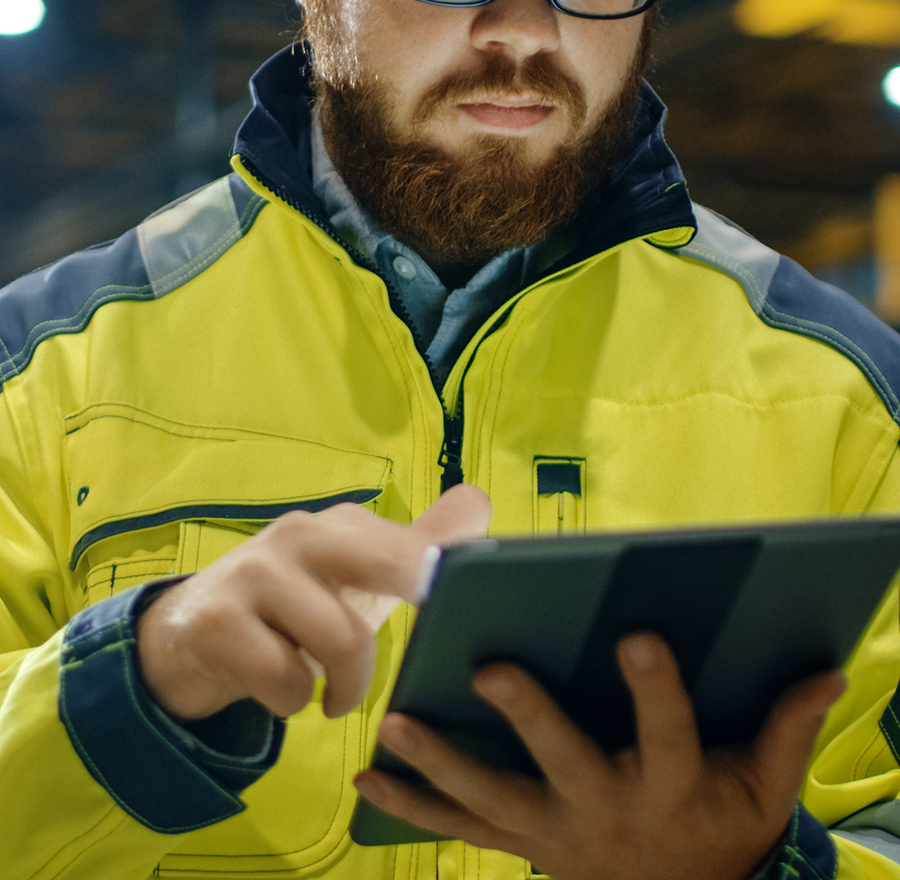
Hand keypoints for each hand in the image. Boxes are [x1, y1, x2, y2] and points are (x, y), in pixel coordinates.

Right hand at [135, 483, 490, 721]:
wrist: (187, 636)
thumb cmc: (293, 607)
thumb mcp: (356, 580)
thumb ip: (417, 546)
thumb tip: (479, 501)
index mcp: (342, 524)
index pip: (414, 543)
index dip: (447, 575)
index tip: (467, 600)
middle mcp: (301, 533)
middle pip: (390, 563)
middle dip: (421, 594)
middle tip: (428, 644)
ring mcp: (256, 573)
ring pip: (343, 641)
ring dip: (345, 686)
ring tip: (330, 692)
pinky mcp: (217, 621)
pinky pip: (286, 680)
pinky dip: (292, 701)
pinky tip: (278, 690)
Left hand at [355, 633, 845, 879]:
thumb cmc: (722, 830)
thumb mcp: (766, 788)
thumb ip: (788, 728)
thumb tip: (829, 670)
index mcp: (669, 785)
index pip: (667, 731)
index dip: (656, 688)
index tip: (638, 634)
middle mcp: (604, 810)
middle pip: (564, 762)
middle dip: (528, 716)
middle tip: (489, 667)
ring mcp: (554, 832)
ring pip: (492, 799)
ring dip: (440, 763)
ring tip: (395, 723)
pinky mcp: (522, 843)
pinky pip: (459, 829)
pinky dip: (412, 807)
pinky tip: (368, 781)